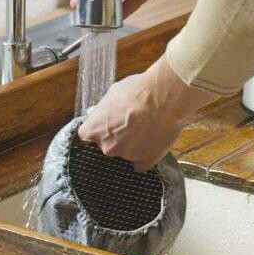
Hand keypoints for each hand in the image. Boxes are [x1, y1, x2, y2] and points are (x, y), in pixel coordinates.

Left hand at [78, 55, 217, 171]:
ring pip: (125, 153)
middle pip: (106, 145)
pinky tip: (151, 144)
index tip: (105, 123)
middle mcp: (107, 146)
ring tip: (146, 129)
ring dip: (131, 145)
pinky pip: (141, 163)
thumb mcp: (114, 92)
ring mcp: (126, 155)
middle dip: (115, 136)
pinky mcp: (145, 161)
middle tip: (129, 124)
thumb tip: (94, 112)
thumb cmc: (138, 91)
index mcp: (94, 129)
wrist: (166, 98)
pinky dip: (144, 156)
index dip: (97, 128)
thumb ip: (102, 108)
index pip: (87, 135)